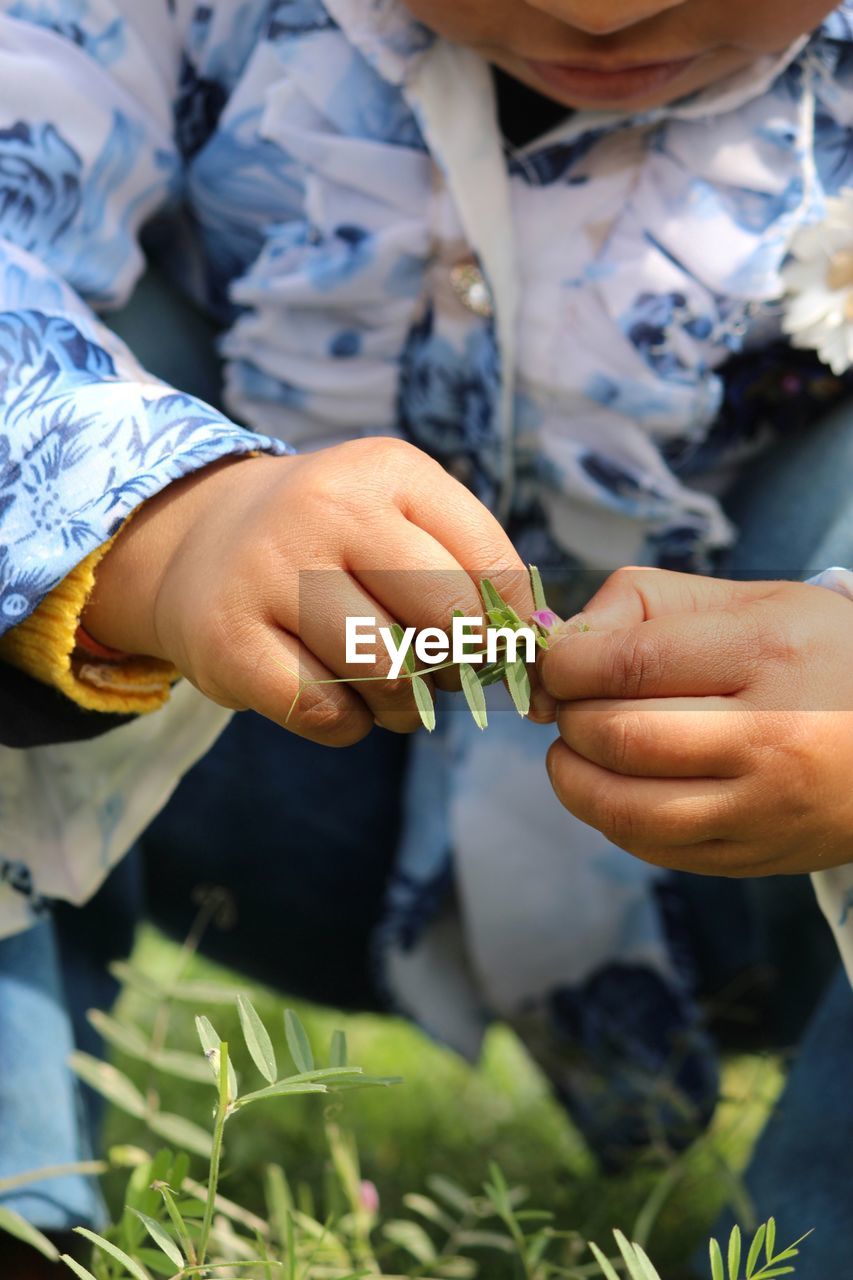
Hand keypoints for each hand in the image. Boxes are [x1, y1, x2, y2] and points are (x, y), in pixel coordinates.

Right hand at [83, 439, 531, 743]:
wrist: (199, 540)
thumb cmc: (330, 543)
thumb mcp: (398, 517)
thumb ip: (468, 565)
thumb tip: (536, 650)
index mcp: (386, 471)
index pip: (489, 563)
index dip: (511, 624)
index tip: (503, 648)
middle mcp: (326, 508)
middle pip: (446, 618)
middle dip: (462, 664)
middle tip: (447, 673)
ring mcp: (270, 572)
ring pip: (389, 671)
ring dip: (407, 703)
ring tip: (392, 687)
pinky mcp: (228, 640)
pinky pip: (327, 710)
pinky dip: (350, 722)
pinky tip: (340, 697)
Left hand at [539, 568, 852, 876]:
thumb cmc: (818, 657)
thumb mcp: (753, 600)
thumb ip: (648, 601)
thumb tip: (562, 640)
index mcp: (770, 653)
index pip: (633, 663)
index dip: (569, 665)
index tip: (557, 663)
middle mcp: (773, 736)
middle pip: (623, 738)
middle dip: (570, 719)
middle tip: (566, 703)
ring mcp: (765, 808)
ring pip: (628, 810)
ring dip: (572, 778)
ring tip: (572, 748)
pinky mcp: (754, 856)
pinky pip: (653, 849)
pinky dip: (610, 817)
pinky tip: (611, 785)